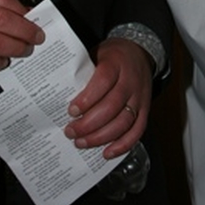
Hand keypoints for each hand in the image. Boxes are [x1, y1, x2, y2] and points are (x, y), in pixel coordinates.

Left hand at [64, 38, 152, 158]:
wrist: (140, 52)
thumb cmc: (113, 56)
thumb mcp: (97, 54)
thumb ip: (84, 72)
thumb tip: (59, 96)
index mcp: (116, 63)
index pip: (103, 81)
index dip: (87, 99)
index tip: (71, 111)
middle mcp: (130, 80)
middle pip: (112, 106)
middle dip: (89, 124)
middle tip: (70, 132)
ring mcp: (140, 97)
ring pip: (124, 121)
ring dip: (101, 137)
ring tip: (82, 142)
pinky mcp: (145, 109)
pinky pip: (137, 130)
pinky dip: (123, 145)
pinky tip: (107, 152)